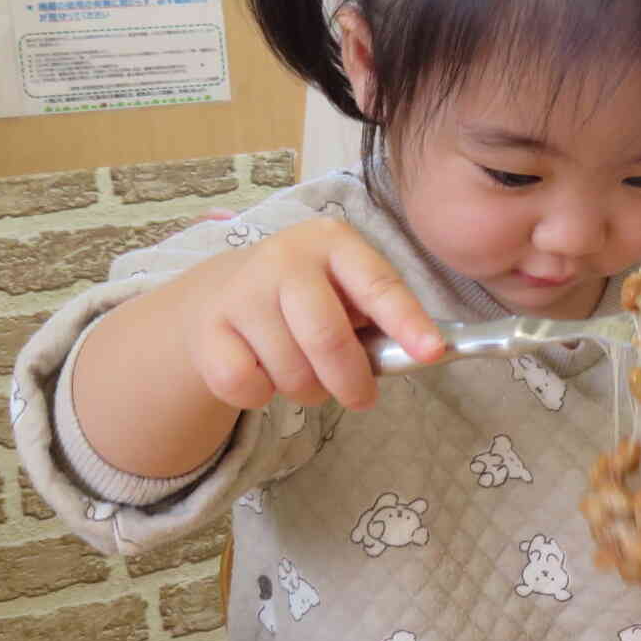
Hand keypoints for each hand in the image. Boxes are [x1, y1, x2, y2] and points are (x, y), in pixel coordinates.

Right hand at [182, 218, 442, 413]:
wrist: (224, 293)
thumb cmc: (308, 298)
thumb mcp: (346, 290)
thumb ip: (378, 318)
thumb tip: (421, 354)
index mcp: (333, 242)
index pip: (377, 285)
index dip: (406, 322)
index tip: (432, 353)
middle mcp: (285, 258)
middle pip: (327, 337)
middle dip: (351, 381)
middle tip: (361, 399)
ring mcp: (241, 291)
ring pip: (289, 371)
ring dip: (308, 391)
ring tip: (306, 375)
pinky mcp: (208, 328)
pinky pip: (246, 385)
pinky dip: (262, 395)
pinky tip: (263, 371)